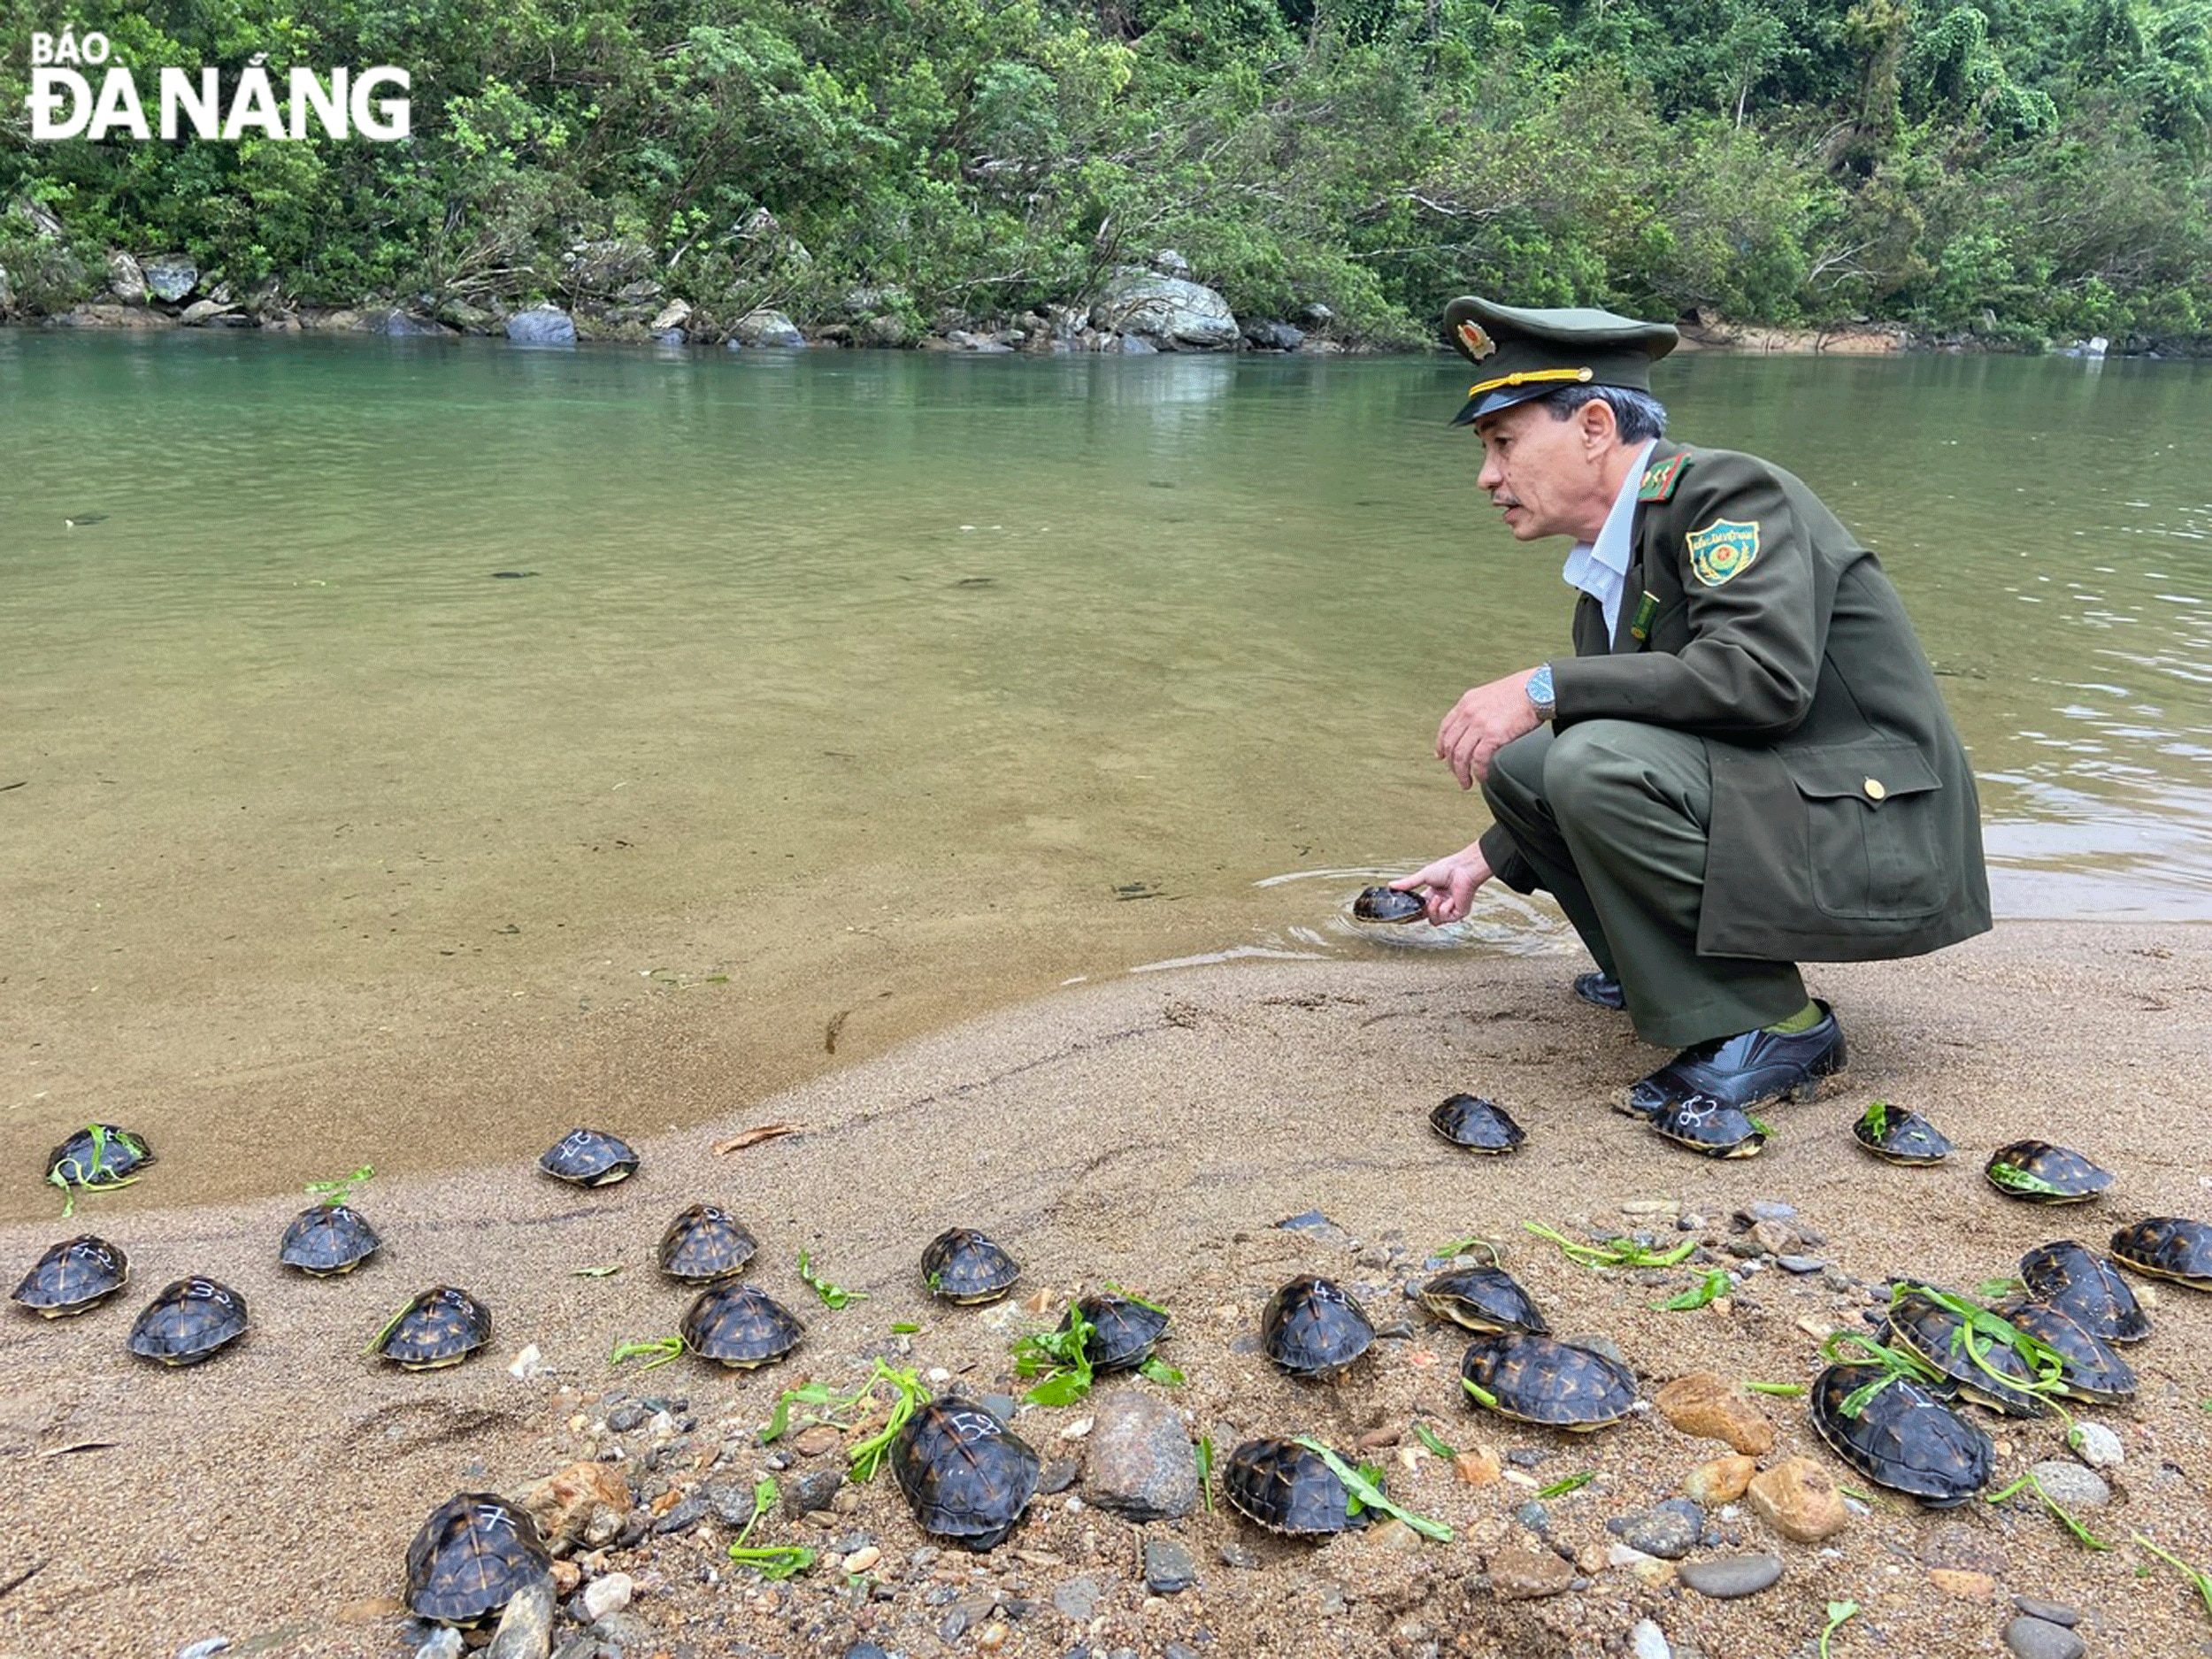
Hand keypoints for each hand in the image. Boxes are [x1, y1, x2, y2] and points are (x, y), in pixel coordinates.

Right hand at [1389, 843, 1492, 924]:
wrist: (1463, 869)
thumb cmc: (1448, 868)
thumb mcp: (1423, 876)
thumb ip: (1408, 884)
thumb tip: (1391, 885)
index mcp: (1433, 894)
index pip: (1420, 909)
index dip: (1412, 913)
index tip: (1403, 917)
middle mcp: (1441, 903)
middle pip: (1426, 917)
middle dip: (1422, 912)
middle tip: (1423, 903)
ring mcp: (1450, 909)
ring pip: (1435, 921)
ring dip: (1434, 909)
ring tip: (1437, 898)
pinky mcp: (1459, 913)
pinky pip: (1446, 918)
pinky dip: (1445, 909)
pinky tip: (1450, 899)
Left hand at [1437, 668, 1544, 788]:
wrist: (1539, 688)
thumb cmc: (1522, 691)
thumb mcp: (1491, 694)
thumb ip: (1480, 709)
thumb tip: (1477, 727)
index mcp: (1467, 702)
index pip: (1445, 727)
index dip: (1440, 744)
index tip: (1441, 756)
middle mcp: (1469, 713)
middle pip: (1450, 745)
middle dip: (1452, 764)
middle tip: (1458, 775)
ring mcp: (1479, 724)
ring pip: (1461, 756)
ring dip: (1462, 773)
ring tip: (1467, 783)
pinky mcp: (1493, 735)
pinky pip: (1479, 760)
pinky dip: (1479, 772)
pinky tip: (1483, 777)